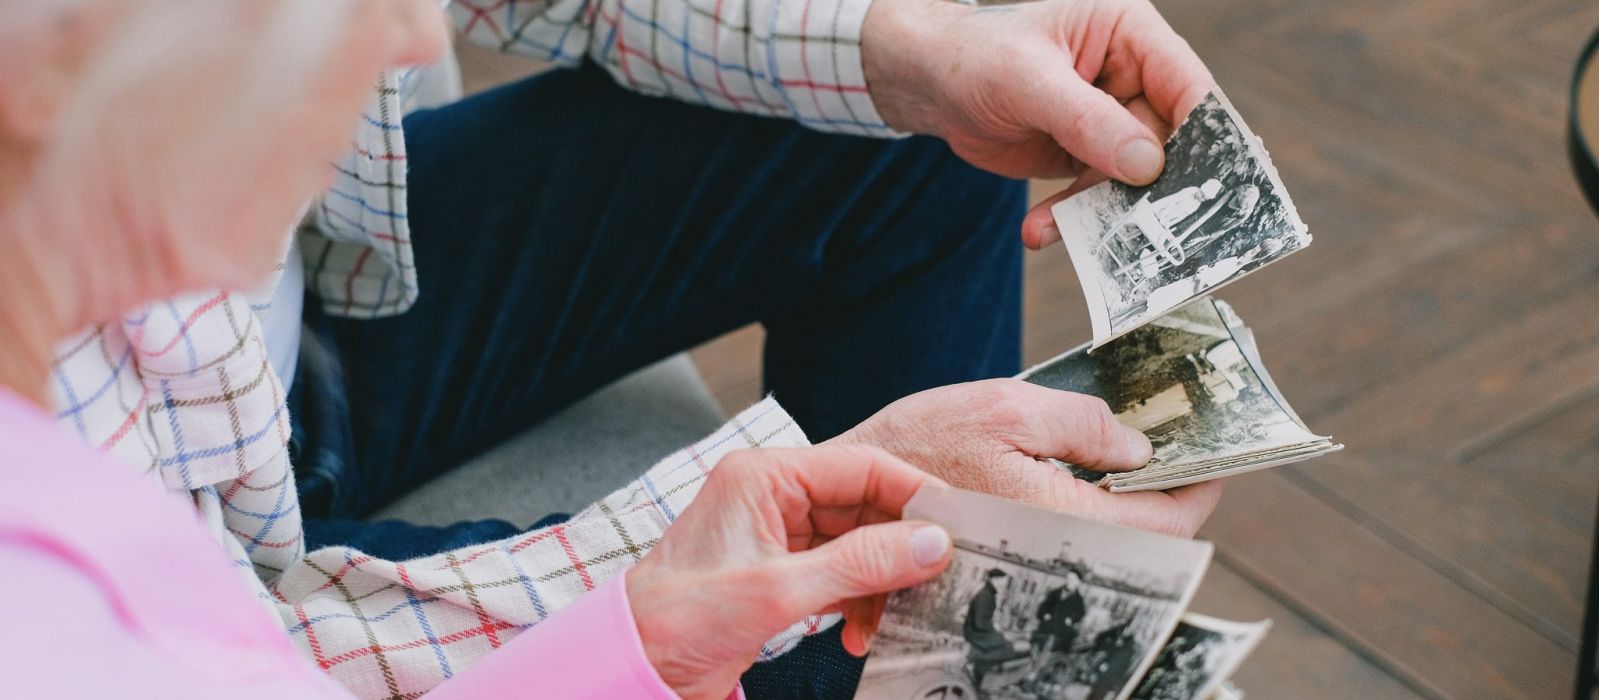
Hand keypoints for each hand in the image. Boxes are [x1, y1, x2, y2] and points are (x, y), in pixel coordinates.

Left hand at [626, 445, 953, 699]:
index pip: (860, 466)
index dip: (914, 493)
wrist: (635, 666)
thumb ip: (861, 564)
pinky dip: (860, 602)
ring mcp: (777, 535)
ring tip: (895, 616)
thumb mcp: (780, 590)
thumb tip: (932, 543)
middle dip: (902, 546)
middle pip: (865, 506)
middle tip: (940, 576)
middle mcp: (773, 497)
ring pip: (859, 544)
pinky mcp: (781, 573)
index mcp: (764, 476)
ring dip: (882, 582)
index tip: (957, 524)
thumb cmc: (679, 617)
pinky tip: (862, 633)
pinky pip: (842, 575)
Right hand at [828, 379, 1221, 536]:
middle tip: (1167, 454)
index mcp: (1059, 517)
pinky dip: (1079, 517)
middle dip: (1161, 498)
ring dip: (1121, 507)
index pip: (1165, 524)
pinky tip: (1071, 480)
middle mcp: (1050, 553)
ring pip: (1104, 545)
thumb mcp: (1003, 405)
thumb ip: (1079, 421)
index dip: (1197, 489)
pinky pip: (1063, 548)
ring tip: (1121, 461)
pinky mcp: (1008, 563)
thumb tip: (1137, 446)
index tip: (1214, 463)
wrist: (843, 487)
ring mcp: (1030, 564)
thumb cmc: (915, 443)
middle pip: (1139, 542)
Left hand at [860, 0, 1216, 248]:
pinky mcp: (1086, 155)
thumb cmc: (975, 58)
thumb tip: (1147, 164)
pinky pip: (1096, 194)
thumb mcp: (1028, 81)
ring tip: (1057, 228)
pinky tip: (1039, 229)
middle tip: (1143, 229)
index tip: (1209, 184)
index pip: (1187, 83)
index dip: (1204, 134)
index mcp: (1129, 34)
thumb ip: (1087, 120)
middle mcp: (1130, 75)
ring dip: (1100, 210)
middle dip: (1149, 187)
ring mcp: (1110, 119)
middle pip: (1166, 140)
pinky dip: (1072, 217)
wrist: (929, 86)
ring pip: (1132, 177)